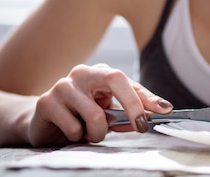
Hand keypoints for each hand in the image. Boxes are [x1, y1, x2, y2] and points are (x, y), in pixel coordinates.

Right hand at [28, 64, 172, 146]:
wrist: (44, 121)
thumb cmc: (81, 116)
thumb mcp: (109, 114)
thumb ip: (128, 114)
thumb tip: (150, 116)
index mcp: (101, 73)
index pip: (129, 82)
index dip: (148, 97)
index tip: (165, 110)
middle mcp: (83, 73)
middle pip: (116, 79)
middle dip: (133, 106)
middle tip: (140, 126)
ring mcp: (64, 85)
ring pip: (95, 115)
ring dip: (99, 133)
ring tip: (91, 133)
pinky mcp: (46, 101)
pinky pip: (74, 127)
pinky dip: (78, 136)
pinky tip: (71, 131)